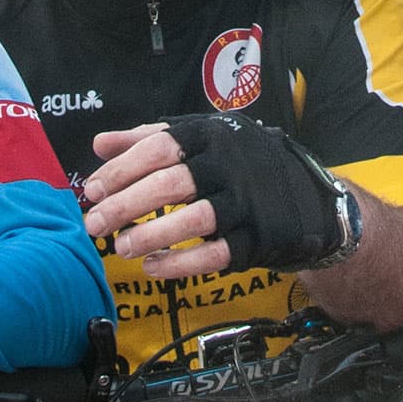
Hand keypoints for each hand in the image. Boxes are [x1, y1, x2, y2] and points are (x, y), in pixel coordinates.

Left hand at [83, 116, 354, 277]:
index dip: (121, 169)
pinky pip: (215, 254)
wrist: (309, 195)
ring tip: (121, 247)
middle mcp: (230, 165)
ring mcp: (246, 203)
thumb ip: (150, 139)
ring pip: (194, 219)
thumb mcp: (202, 138)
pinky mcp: (257, 238)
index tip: (93, 190)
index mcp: (212, 135)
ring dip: (152, 235)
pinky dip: (180, 264)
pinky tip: (153, 266)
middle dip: (126, 204)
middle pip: (170, 183)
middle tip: (94, 224)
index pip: (158, 147)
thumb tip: (100, 143)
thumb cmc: (243, 163)